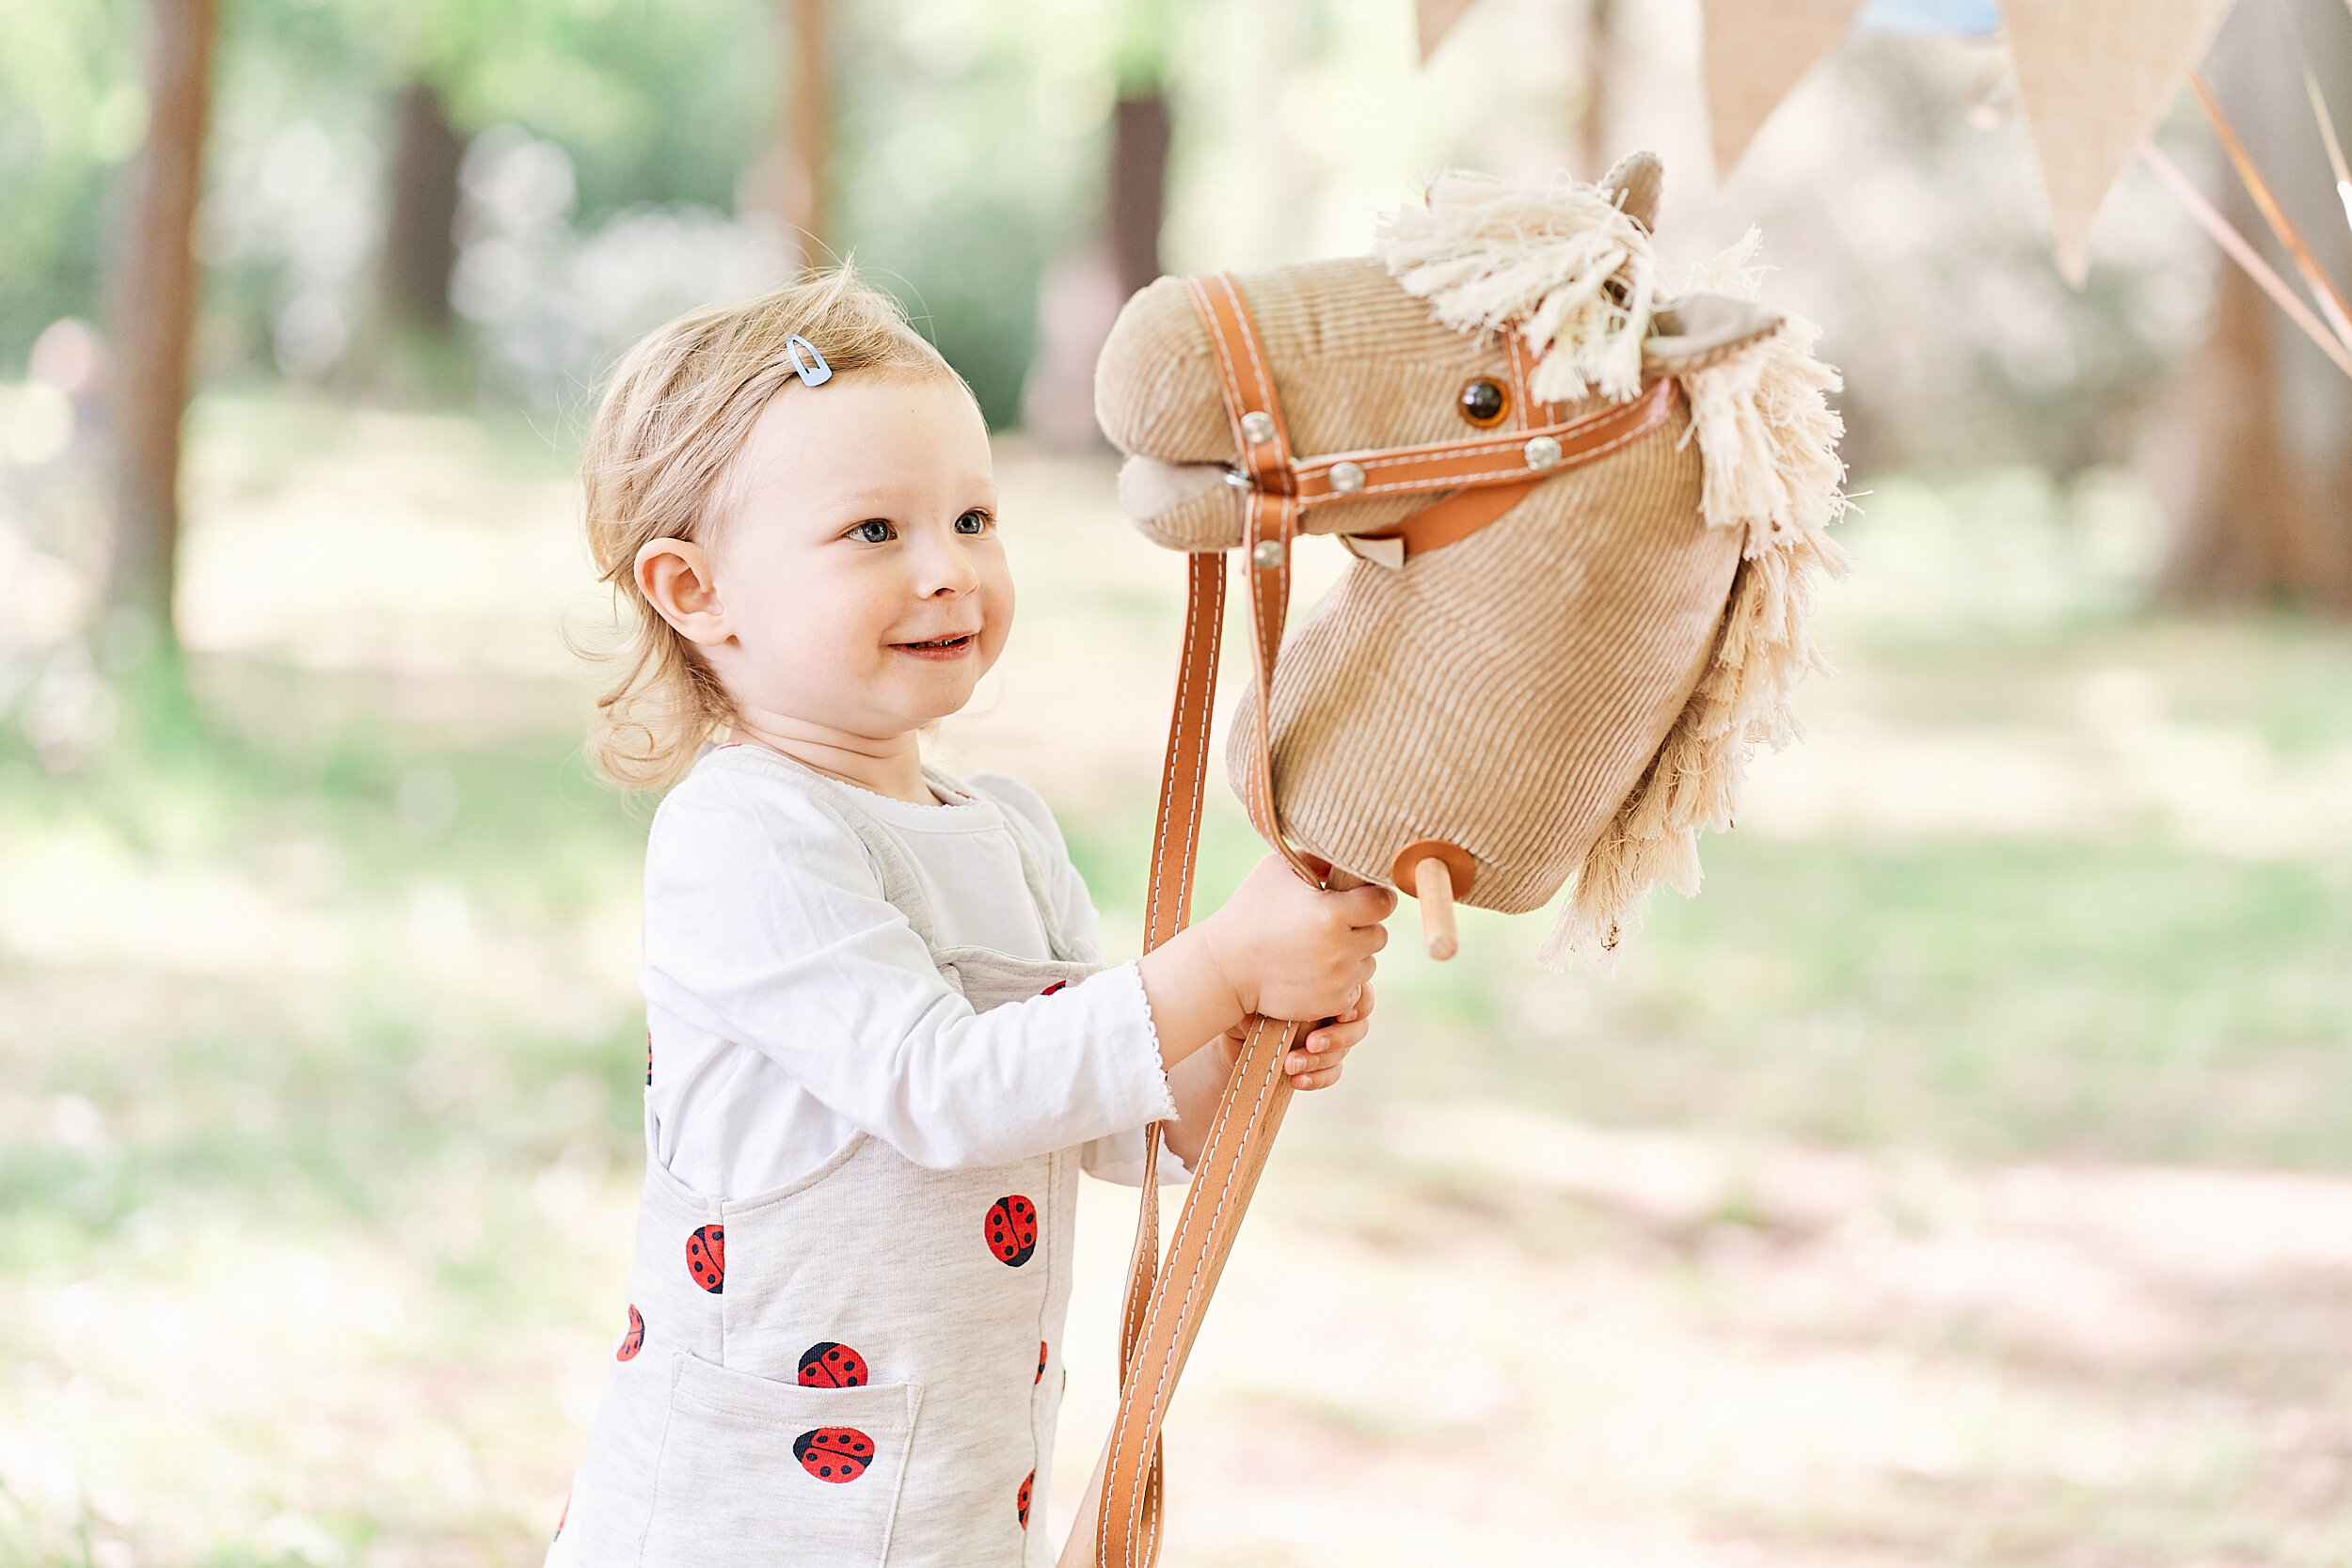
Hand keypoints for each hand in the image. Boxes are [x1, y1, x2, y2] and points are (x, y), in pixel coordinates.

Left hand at [1164, 984, 1375, 1163]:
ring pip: (1342, 1054)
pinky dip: (1316, 1079)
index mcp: (1328, 986)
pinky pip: (1331, 1074)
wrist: (1233, 1029)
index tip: (1340, 1014)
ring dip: (1318, 1061)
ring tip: (1290, 1064)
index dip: (1357, 1005)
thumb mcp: (1264, 991)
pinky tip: (1297, 1080)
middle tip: (1312, 1043)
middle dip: (1337, 1038)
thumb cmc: (1250, 1000)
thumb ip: (1287, 992)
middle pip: (1358, 1027)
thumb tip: (1295, 1000)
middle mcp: (1333, 1012)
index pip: (1360, 994)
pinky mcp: (1319, 1064)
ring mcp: (1330, 1039)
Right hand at [1194, 854, 1393, 1023]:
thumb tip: (1346, 854)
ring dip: (1352, 955)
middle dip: (1362, 928)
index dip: (1376, 898)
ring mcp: (1339, 979)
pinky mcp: (1333, 1003)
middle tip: (1333, 924)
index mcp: (1333, 913)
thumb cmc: (1250, 911)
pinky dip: (1341, 981)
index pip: (1385, 903)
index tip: (1362, 899)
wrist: (1225, 968)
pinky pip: (1355, 989)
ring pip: (1368, 963)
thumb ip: (1317, 858)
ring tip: (1319, 948)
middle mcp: (1341, 948)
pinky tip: (1315, 970)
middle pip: (1379, 934)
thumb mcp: (1278, 870)